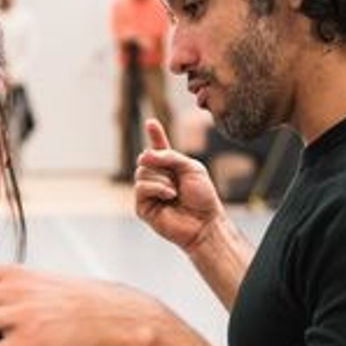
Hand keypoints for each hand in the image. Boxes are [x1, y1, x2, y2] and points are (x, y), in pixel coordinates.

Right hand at [135, 119, 225, 251]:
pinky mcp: (143, 207)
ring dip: (161, 179)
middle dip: (160, 163)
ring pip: (141, 172)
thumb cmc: (202, 197)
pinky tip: (170, 196)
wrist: (204, 222)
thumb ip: (170, 156)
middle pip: (145, 159)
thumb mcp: (191, 168)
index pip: (159, 149)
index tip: (151, 123)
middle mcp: (157, 179)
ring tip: (175, 192)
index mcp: (170, 169)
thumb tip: (144, 156)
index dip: (155, 135)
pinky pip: (141, 188)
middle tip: (175, 175)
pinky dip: (157, 188)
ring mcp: (148, 193)